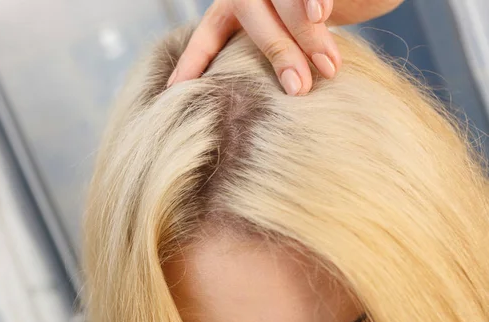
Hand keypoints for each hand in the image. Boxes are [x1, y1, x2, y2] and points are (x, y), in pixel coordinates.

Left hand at [167, 0, 340, 95]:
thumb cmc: (303, 39)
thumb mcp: (282, 54)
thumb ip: (260, 73)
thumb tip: (242, 124)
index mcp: (229, 12)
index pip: (206, 38)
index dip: (192, 62)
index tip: (178, 90)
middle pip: (251, 13)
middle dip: (278, 52)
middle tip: (299, 90)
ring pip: (285, 0)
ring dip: (306, 34)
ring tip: (328, 68)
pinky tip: (321, 14)